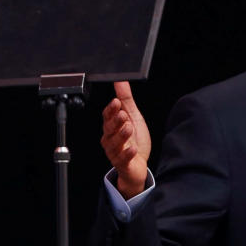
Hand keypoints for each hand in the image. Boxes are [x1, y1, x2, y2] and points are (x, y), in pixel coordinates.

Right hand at [100, 81, 150, 198]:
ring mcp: (115, 152)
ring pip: (115, 143)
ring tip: (128, 128)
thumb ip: (126, 99)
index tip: (116, 102)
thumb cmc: (134, 140)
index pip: (107, 116)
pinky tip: (132, 149)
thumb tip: (120, 80)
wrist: (138, 165)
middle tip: (123, 115)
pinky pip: (122, 159)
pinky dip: (127, 154)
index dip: (111, 110)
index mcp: (112, 126)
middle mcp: (110, 138)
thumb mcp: (133, 116)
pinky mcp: (122, 164)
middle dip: (115, 121)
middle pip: (109, 129)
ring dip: (121, 135)